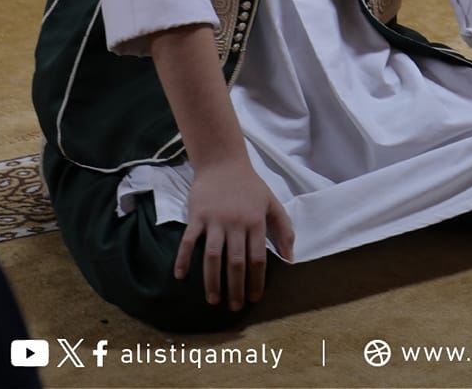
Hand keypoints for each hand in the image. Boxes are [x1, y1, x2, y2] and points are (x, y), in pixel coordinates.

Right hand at [173, 157, 293, 310]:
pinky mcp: (196, 217)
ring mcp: (215, 220)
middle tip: (234, 307)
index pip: (258, 258)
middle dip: (235, 287)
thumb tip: (291, 258)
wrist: (223, 164)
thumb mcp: (272, 204)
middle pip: (236, 262)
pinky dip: (183, 259)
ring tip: (213, 300)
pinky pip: (188, 241)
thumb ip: (284, 230)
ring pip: (213, 256)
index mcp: (256, 222)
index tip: (255, 298)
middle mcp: (236, 223)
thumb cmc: (250, 187)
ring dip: (212, 280)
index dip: (257, 280)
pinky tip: (180, 277)